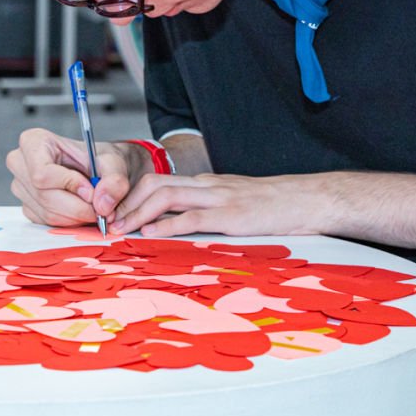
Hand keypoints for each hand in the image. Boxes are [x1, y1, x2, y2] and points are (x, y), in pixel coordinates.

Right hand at [6, 129, 132, 227]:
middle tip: (99, 205)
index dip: (69, 185)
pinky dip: (69, 222)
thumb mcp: (113, 162)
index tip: (91, 190)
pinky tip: (79, 208)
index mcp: (34, 142)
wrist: (98, 169)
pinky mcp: (27, 207)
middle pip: (44, 196)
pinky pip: (47, 223)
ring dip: (76, 216)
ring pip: (47, 213)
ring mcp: (21, 187)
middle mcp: (20, 163)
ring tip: (92, 205)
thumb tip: (103, 204)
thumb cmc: (99, 159)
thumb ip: (114, 179)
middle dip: (77, 206)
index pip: (42, 173)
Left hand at [111, 172, 335, 237]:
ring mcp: (218, 198)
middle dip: (126, 203)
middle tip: (109, 224)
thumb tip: (178, 225)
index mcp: (205, 183)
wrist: (306, 200)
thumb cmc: (272, 205)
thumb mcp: (234, 202)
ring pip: (165, 196)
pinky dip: (167, 225)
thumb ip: (207, 209)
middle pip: (154, 184)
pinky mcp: (230, 215)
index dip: (131, 196)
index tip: (115, 214)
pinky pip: (191, 217)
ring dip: (138, 213)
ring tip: (122, 230)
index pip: (158, 181)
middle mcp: (206, 185)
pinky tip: (152, 234)